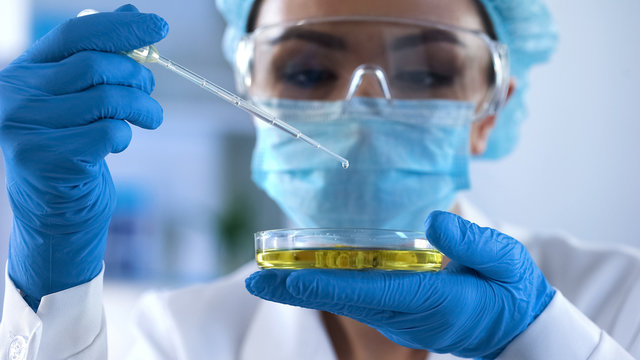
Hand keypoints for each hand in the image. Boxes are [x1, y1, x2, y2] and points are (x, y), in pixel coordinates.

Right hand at [0, 4, 167, 309]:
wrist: (55, 209)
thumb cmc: (73, 146)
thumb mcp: (82, 98)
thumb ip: (100, 57)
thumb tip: (130, 12)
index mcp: (24, 69)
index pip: (74, 34)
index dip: (121, 27)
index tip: (160, 27)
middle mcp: (14, 93)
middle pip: (96, 65)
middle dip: (137, 77)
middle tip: (150, 93)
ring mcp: (24, 127)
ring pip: (107, 99)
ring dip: (142, 107)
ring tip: (151, 117)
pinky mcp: (44, 158)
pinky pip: (107, 133)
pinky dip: (124, 136)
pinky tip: (118, 144)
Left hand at [245, 211, 555, 358]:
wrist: (514, 326)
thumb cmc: (509, 289)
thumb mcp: (505, 261)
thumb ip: (473, 243)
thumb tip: (432, 222)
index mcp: (431, 300)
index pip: (367, 291)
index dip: (325, 283)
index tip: (288, 278)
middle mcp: (406, 314)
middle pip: (343, 299)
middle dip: (298, 288)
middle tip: (256, 279)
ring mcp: (399, 317)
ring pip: (344, 300)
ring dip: (305, 287)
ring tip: (267, 274)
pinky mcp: (398, 312)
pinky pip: (356, 299)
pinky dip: (326, 286)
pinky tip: (303, 275)